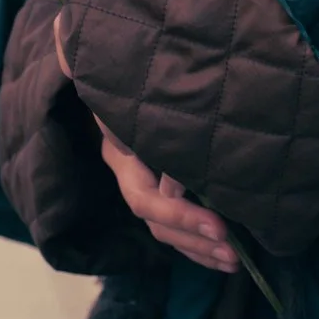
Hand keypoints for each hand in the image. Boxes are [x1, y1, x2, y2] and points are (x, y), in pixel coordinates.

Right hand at [56, 10, 238, 273]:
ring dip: (200, 247)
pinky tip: (226, 252)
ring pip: (165, 228)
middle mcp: (128, 170)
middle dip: (195, 238)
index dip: (180, 215)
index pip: (144, 197)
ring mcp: (143, 178)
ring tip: (237, 261)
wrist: (117, 58)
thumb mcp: (113, 66)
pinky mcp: (163, 180)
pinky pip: (175, 223)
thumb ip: (100, 69)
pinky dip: (198, 241)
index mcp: (120, 150)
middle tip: (234, 252)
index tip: (220, 225)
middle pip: (156, 221)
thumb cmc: (121, 59)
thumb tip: (82, 56)